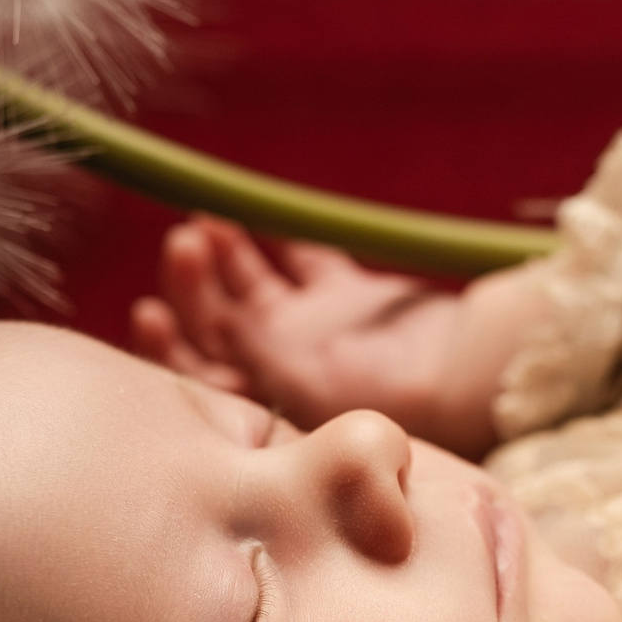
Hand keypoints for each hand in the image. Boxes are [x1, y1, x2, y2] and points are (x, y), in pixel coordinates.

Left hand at [132, 217, 499, 452]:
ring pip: (251, 289)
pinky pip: (304, 260)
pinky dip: (277, 237)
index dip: (164, 348)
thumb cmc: (393, 398)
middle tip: (185, 246)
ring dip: (223, 255)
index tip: (148, 313)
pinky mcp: (350, 298)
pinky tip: (251, 213)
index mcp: (267, 407)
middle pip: (216, 328)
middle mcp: (282, 371)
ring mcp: (316, 332)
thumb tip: (174, 357)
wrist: (473, 371)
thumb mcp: (303, 397)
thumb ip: (246, 375)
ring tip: (205, 224)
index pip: (195, 380)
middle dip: (191, 288)